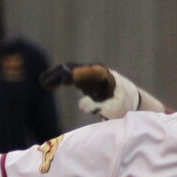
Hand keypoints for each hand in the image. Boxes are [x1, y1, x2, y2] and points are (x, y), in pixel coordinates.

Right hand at [39, 62, 164, 119]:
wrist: (133, 99)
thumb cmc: (125, 106)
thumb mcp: (116, 109)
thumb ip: (101, 107)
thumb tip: (80, 104)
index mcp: (101, 75)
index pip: (80, 72)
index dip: (67, 76)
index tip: (57, 82)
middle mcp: (95, 70)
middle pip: (72, 67)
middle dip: (57, 74)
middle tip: (43, 83)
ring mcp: (91, 73)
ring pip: (69, 70)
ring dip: (56, 76)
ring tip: (43, 84)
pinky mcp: (88, 78)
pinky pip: (70, 75)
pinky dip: (59, 79)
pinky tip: (49, 85)